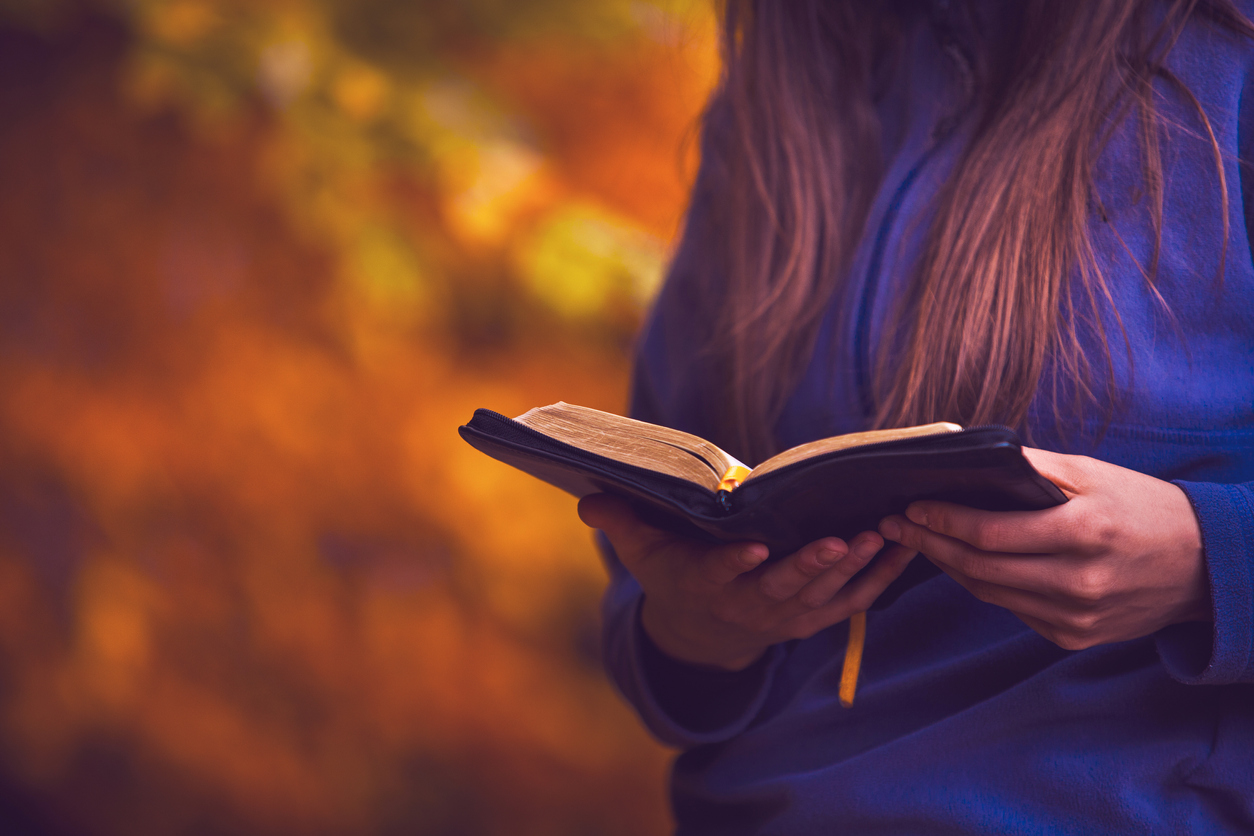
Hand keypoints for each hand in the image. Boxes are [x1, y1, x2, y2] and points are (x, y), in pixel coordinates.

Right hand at [579, 493, 915, 670]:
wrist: (708, 630)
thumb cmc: (676, 574)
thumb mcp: (644, 552)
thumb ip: (622, 522)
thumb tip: (587, 500)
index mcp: (707, 585)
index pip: (719, 575)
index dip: (736, 565)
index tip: (753, 548)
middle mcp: (751, 604)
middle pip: (783, 588)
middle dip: (810, 567)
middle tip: (836, 541)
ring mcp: (790, 613)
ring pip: (825, 593)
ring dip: (854, 568)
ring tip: (879, 534)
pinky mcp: (818, 614)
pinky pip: (855, 599)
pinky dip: (881, 576)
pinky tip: (904, 544)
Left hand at [878, 448, 1209, 649]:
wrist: (1204, 566)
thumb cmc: (1143, 507)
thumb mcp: (1093, 473)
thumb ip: (1031, 467)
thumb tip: (970, 455)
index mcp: (1082, 532)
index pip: (989, 533)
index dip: (942, 521)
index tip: (909, 507)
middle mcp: (1077, 582)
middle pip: (980, 568)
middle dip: (929, 544)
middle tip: (895, 526)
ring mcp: (1075, 616)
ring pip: (990, 593)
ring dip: (949, 567)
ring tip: (920, 541)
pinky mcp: (1073, 637)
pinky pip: (1013, 610)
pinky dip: (985, 586)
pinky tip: (963, 564)